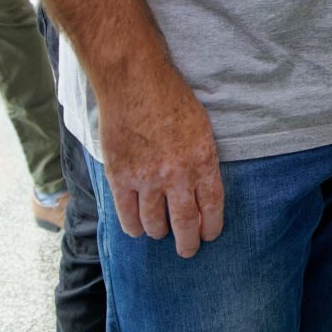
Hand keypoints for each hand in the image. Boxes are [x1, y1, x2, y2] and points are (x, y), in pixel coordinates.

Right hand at [96, 65, 223, 257]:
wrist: (134, 82)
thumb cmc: (171, 98)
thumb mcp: (202, 127)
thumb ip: (202, 159)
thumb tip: (201, 188)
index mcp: (203, 160)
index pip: (211, 206)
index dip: (211, 226)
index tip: (210, 235)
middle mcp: (177, 174)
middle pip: (185, 223)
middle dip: (188, 242)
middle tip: (188, 250)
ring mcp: (146, 178)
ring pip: (155, 223)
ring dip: (160, 233)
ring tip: (161, 234)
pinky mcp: (120, 176)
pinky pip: (127, 214)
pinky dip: (134, 227)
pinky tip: (138, 230)